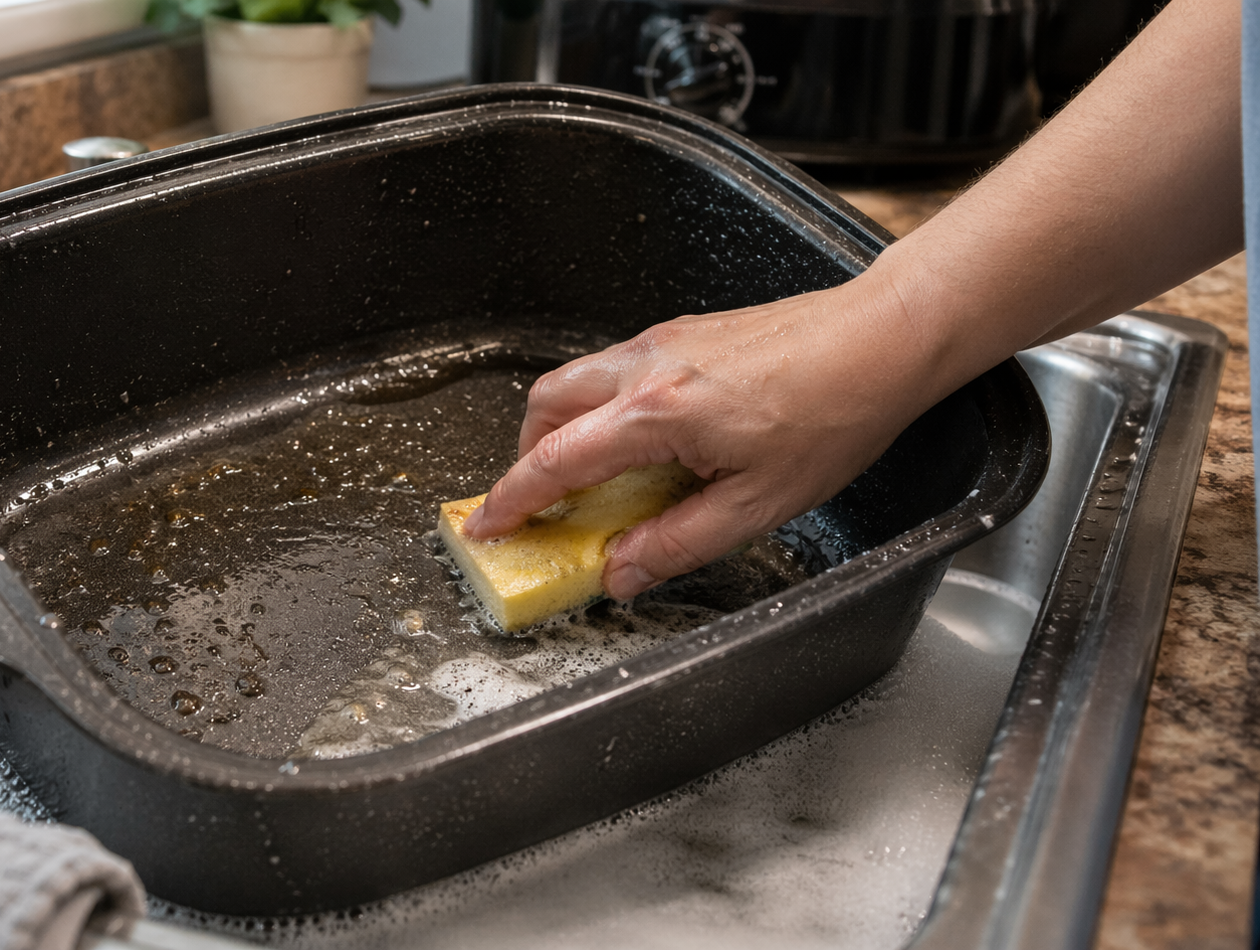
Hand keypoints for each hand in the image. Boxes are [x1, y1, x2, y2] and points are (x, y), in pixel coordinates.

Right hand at [461, 275, 963, 598]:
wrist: (881, 340)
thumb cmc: (835, 414)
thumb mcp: (757, 506)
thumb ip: (675, 544)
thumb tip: (619, 572)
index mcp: (657, 414)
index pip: (554, 460)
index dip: (512, 499)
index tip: (487, 526)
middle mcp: (647, 367)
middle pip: (545, 405)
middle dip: (526, 456)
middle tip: (540, 503)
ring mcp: (664, 342)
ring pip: (577, 379)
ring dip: (563, 427)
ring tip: (590, 475)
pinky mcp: (686, 331)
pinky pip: (616, 367)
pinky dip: (601, 404)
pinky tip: (641, 439)